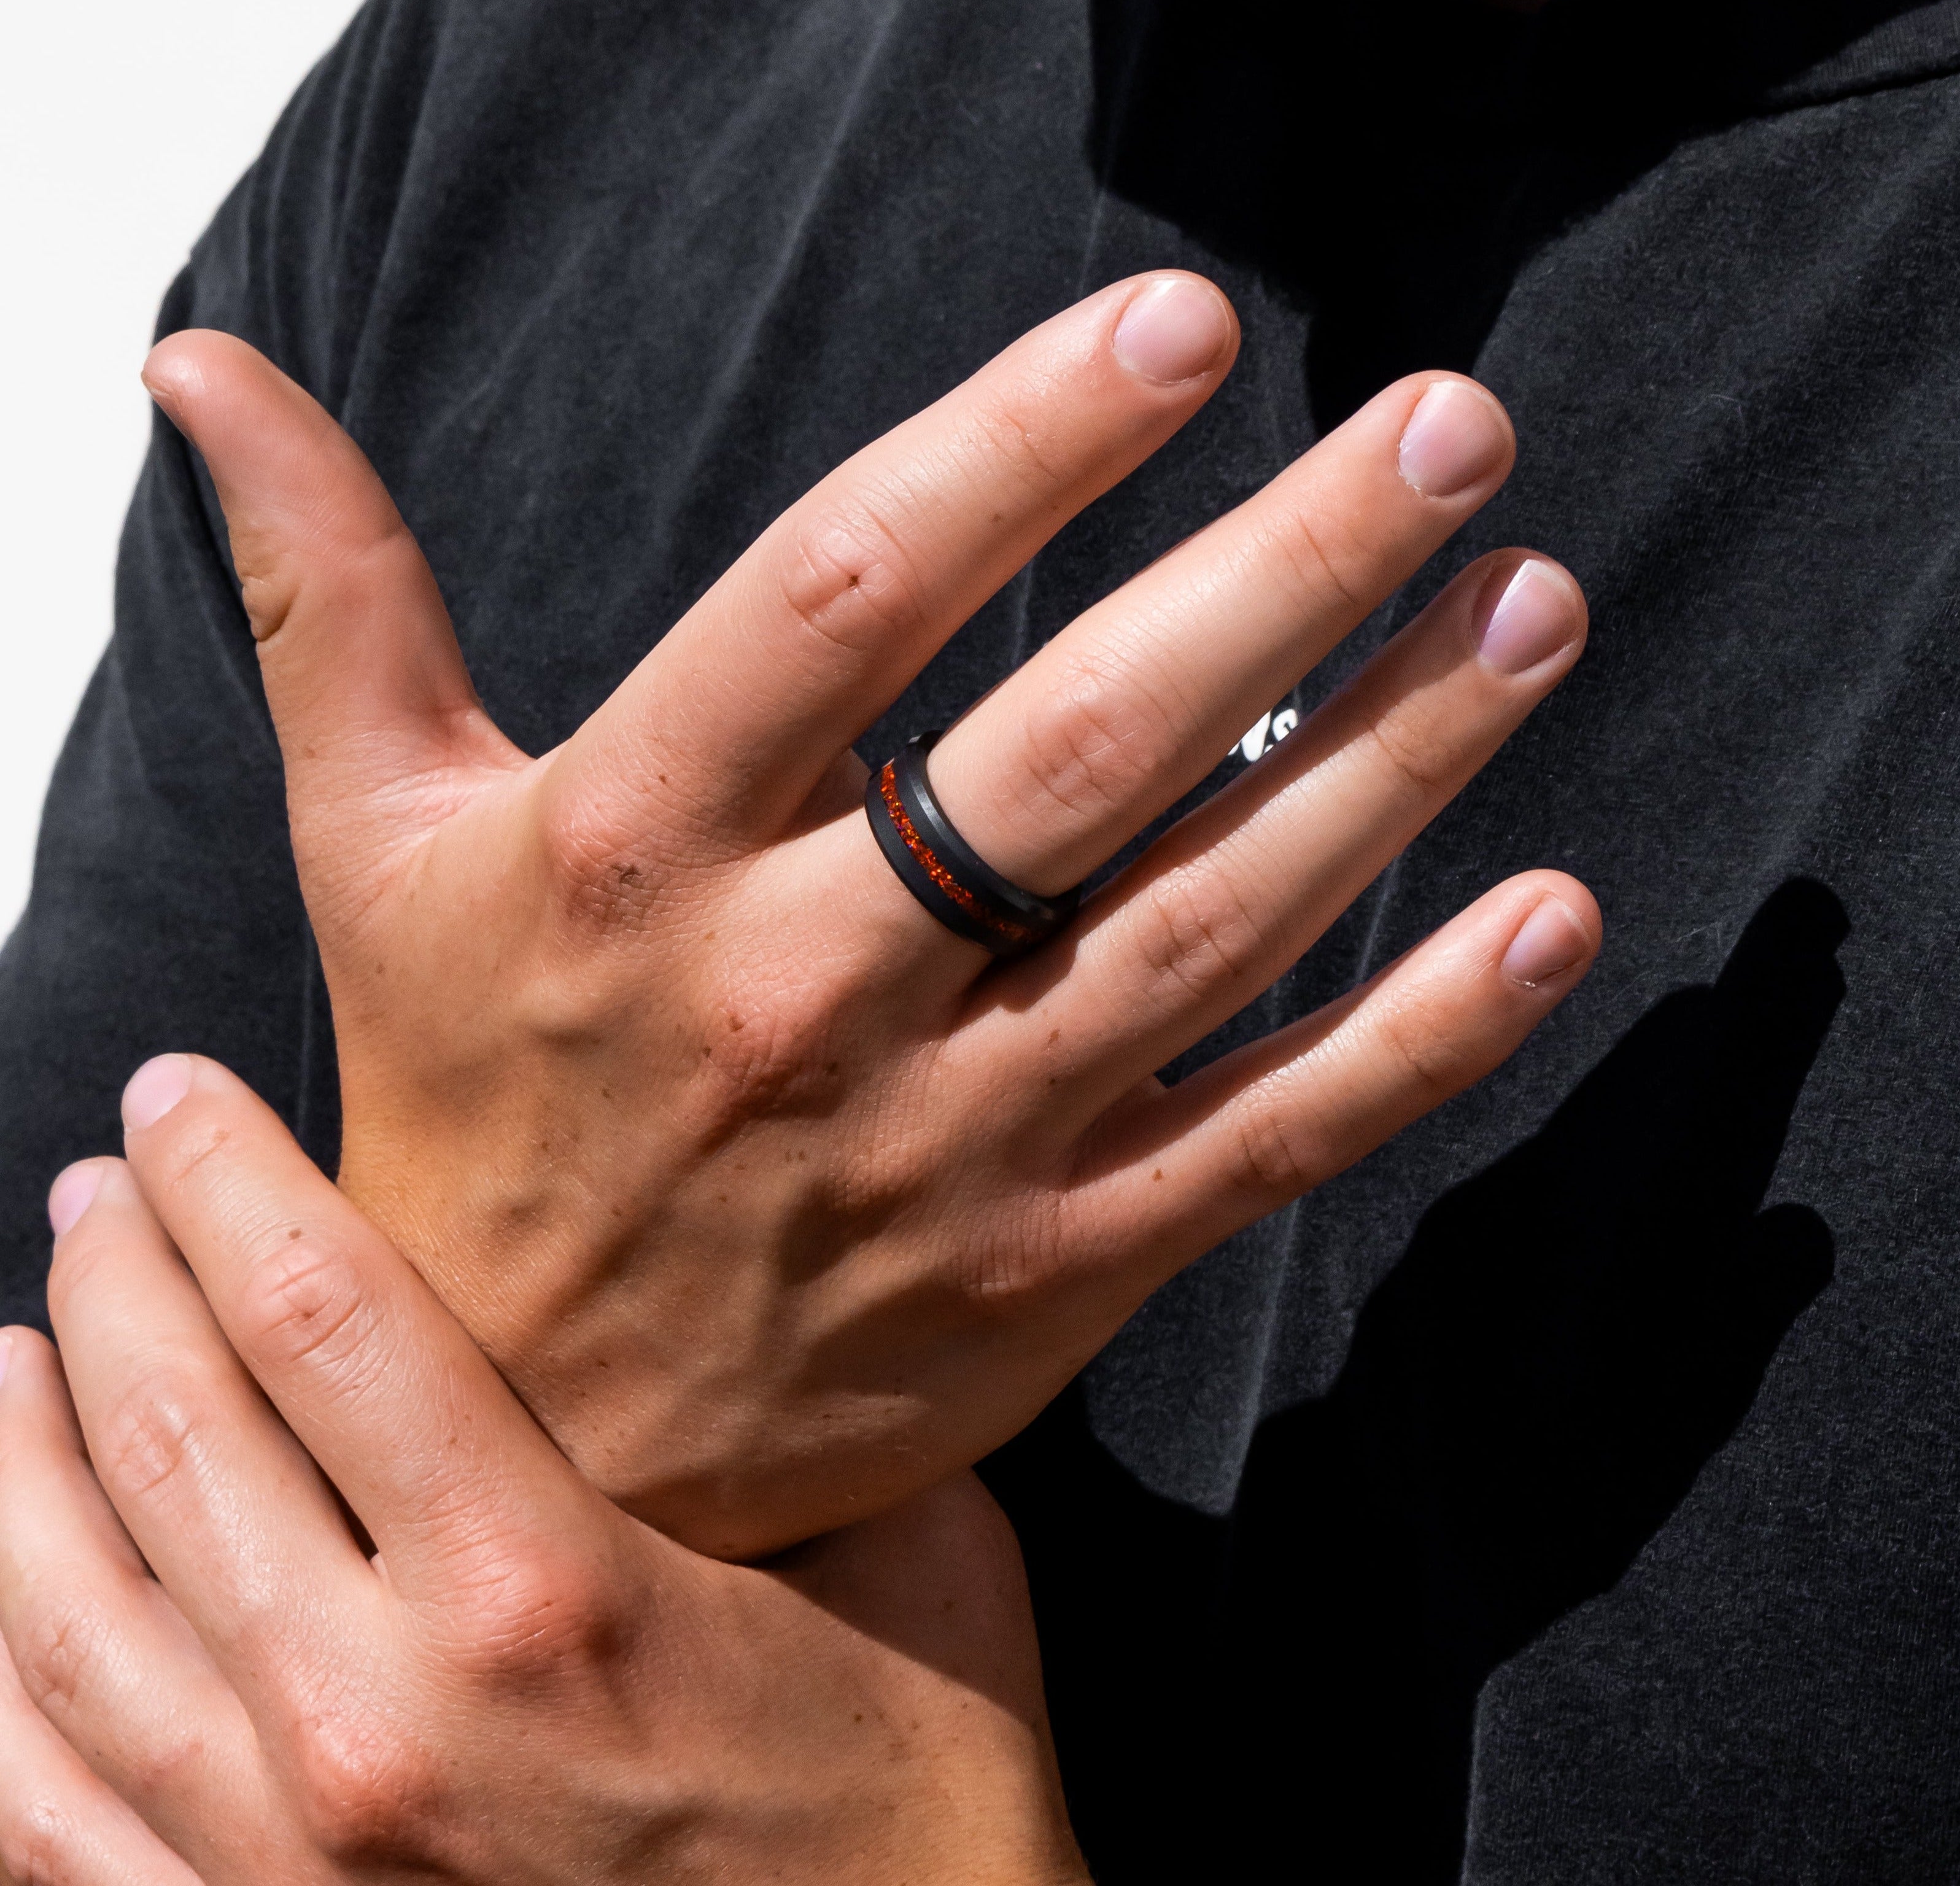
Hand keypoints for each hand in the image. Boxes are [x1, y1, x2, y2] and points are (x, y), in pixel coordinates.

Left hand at [0, 1061, 1087, 1885]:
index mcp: (542, 1590)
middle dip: (113, 1281)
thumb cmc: (919, 1790)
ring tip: (8, 1356)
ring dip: (17, 1461)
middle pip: (173, 1438)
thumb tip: (722, 1282)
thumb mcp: (905, 1553)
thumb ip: (787, 1416)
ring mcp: (287, 1864)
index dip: (225, 1181)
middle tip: (97, 1189)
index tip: (175, 1099)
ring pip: (63, 1617)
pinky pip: (44, 1814)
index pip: (321, 1317)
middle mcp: (379, 1721)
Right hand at [142, 272, 1598, 1556]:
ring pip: (1211, 927)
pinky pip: (1267, 1134)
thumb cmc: (465, 1093)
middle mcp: (799, 994)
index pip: (842, 605)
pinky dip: (1422, 1032)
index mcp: (631, 857)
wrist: (528, 1429)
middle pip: (1077, 751)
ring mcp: (949, 1144)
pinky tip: (1554, 912)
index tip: (1183, 328)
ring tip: (1535, 603)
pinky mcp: (1057, 1264)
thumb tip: (204, 368)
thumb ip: (328, 598)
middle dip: (1284, 575)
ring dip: (1396, 762)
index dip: (1018, 449)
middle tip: (1455, 422)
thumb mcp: (374, 842)